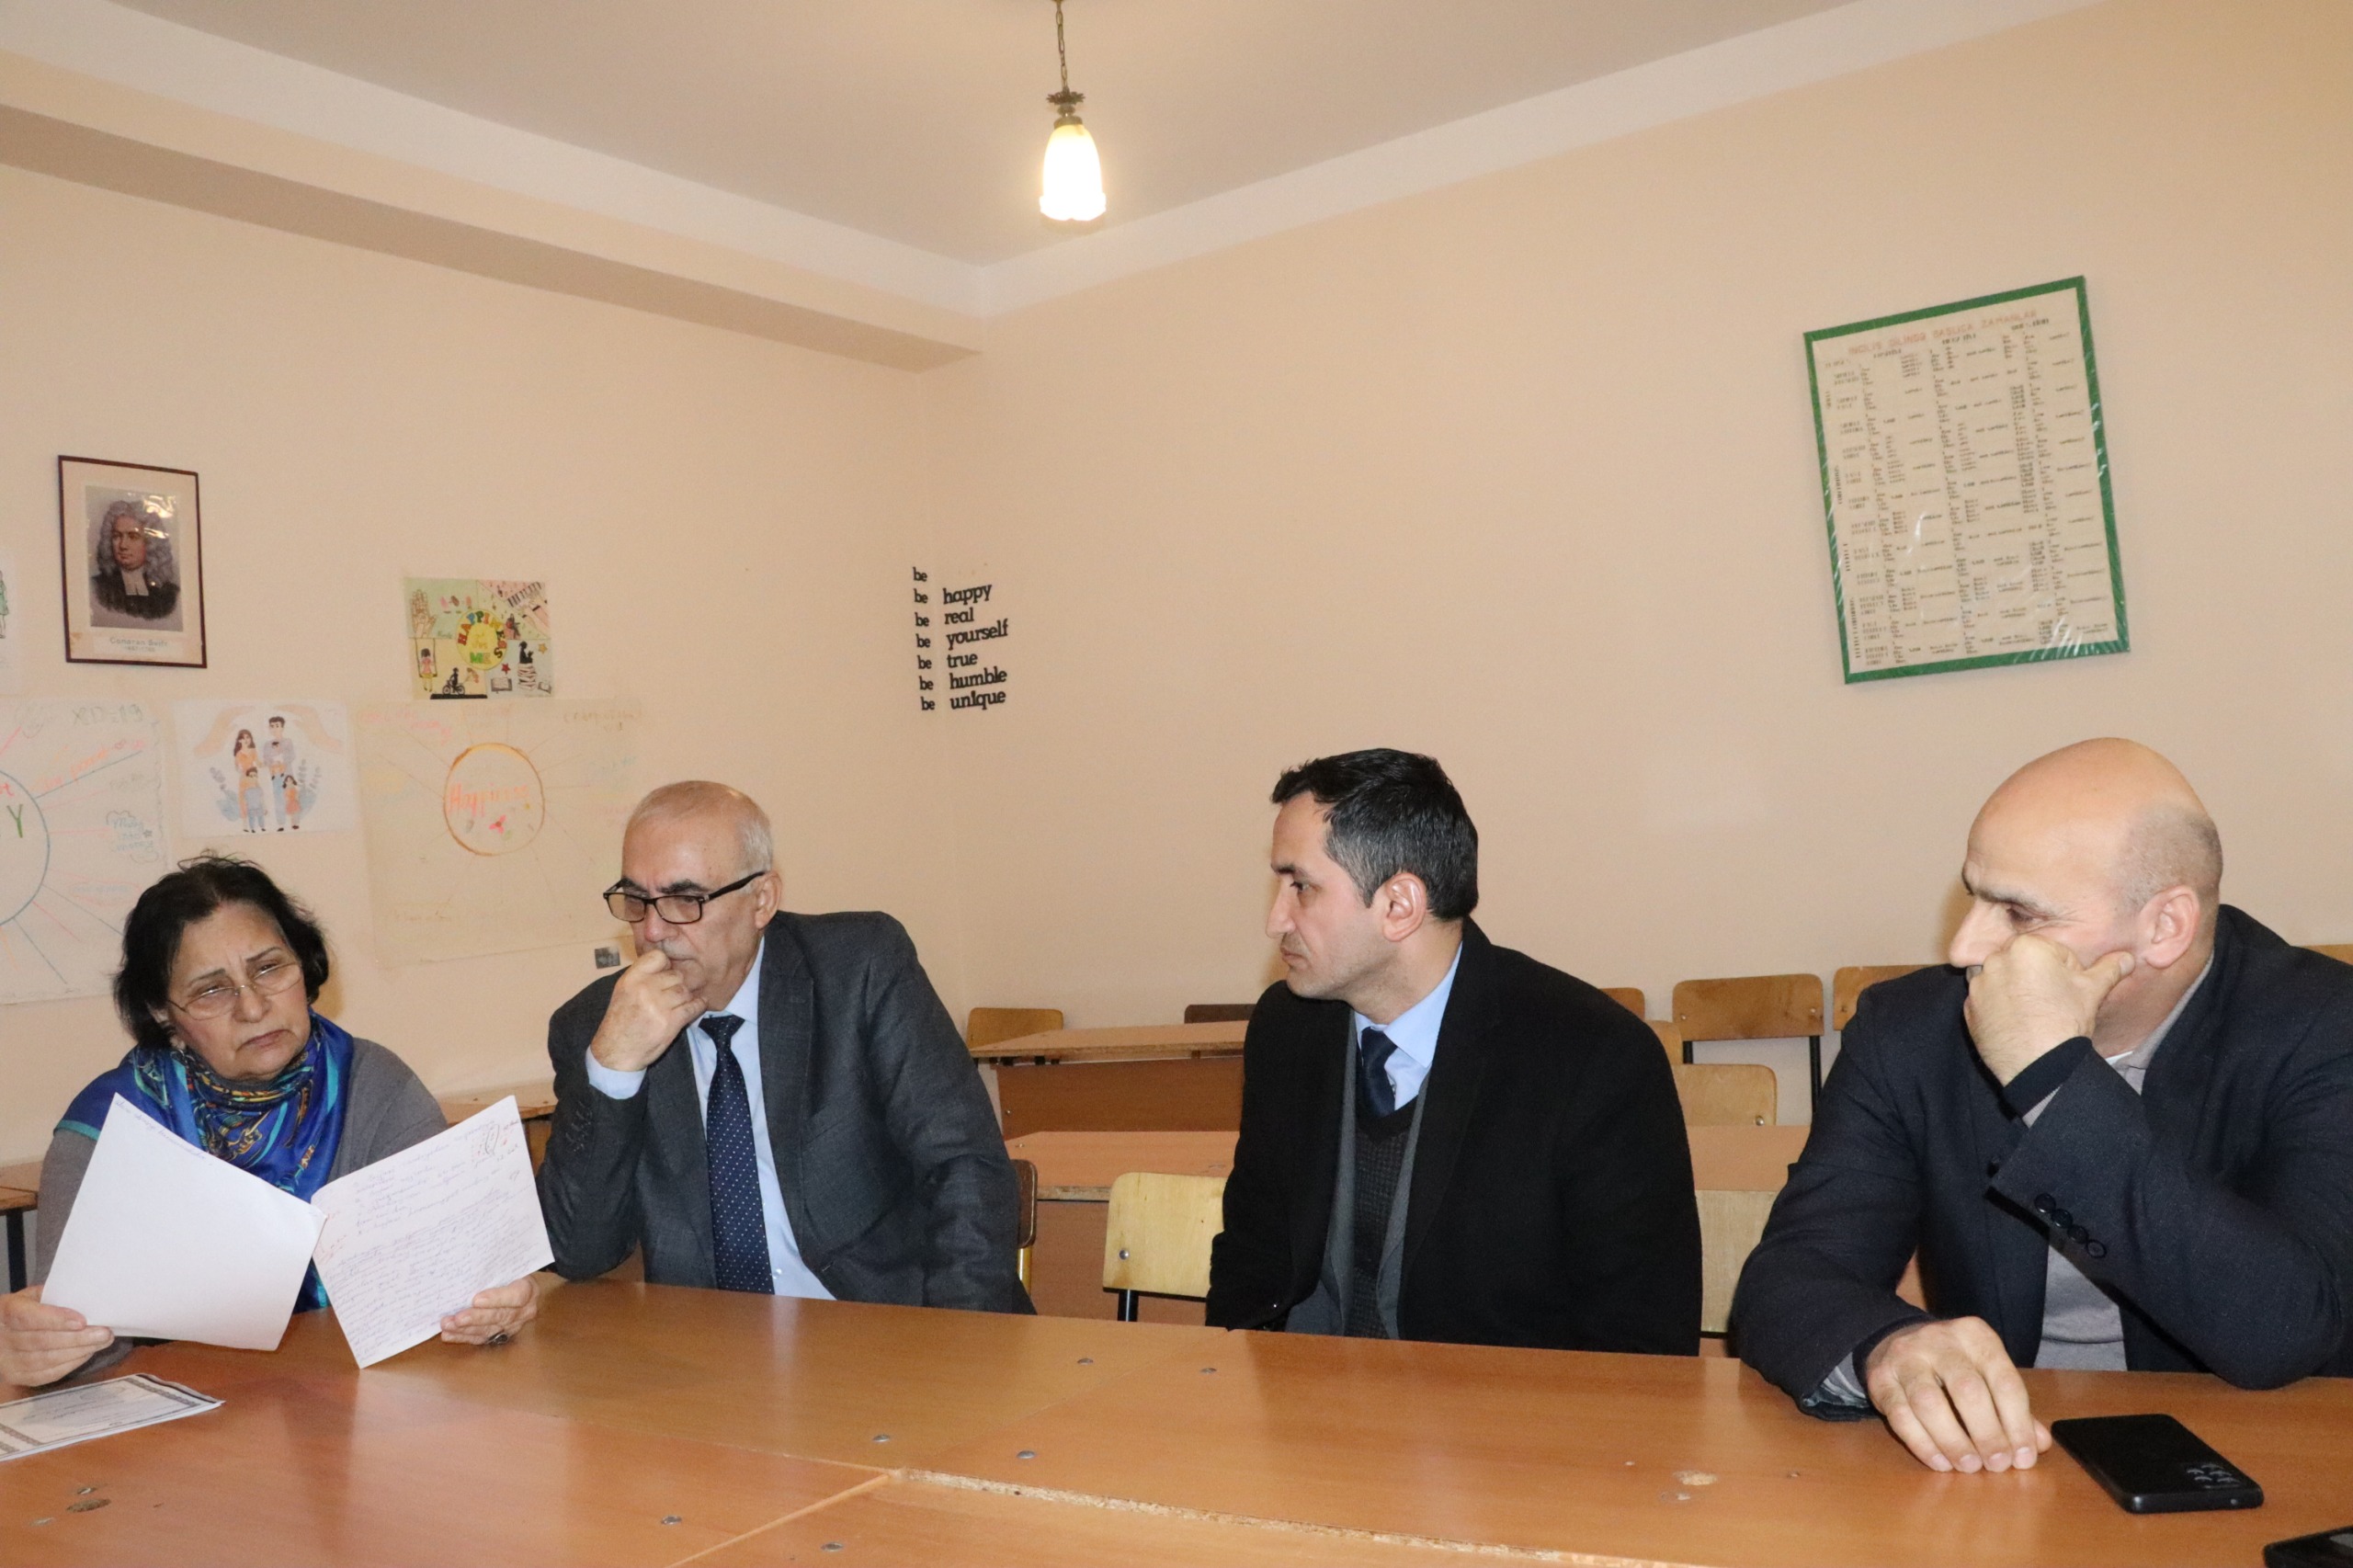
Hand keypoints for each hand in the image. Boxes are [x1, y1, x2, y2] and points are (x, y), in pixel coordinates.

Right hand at [0, 1285, 113, 1388]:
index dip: (55, 1319)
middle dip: (76, 1338)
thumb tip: (89, 1301)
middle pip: (40, 1342)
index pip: (27, 1316)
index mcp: (4, 1310)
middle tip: (104, 1333)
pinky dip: (70, 1364)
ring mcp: (6, 1360)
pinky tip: (87, 1353)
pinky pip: (45, 1374)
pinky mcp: (15, 1376)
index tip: (82, 1321)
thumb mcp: (35, 1295)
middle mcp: (1, 1338)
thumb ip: (55, 1296)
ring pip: (44, 1360)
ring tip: (101, 1342)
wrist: (5, 1332)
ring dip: (78, 1352)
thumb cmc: (27, 1309)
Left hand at [439, 1273, 542, 1344]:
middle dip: (476, 1318)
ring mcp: (513, 1325)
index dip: (497, 1299)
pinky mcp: (500, 1335)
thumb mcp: (509, 1265)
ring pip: (489, 1330)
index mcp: (529, 1290)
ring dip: (466, 1330)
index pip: (516, 1296)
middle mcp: (524, 1311)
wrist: (520, 1286)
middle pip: (500, 1316)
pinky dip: (463, 1337)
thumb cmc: (510, 1272)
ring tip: (447, 1325)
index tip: (476, 1299)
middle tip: (457, 1318)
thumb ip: (494, 1268)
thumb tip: (471, 1255)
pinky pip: (481, 1338)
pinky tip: (448, 1335)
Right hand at [588, 950, 701, 1071]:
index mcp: (630, 979)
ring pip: (684, 991)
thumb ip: (642, 977)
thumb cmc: (620, 1021)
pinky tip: (698, 1004)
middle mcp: (644, 989)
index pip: (657, 957)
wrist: (616, 1052)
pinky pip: (693, 1006)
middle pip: (675, 975)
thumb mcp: (623, 992)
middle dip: (676, 984)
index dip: (665, 964)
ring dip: (685, 997)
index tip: (665, 973)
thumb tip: (667, 964)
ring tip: (678, 1004)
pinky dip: (698, 1005)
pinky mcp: (670, 1022)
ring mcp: (658, 1005)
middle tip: (671, 995)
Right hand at [1865, 1317, 2051, 1472]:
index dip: (2017, 1423)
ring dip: (1954, 1442)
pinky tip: (1942, 1463)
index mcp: (1975, 1336)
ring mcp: (1905, 1357)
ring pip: (1929, 1403)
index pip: (2003, 1380)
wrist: (1897, 1342)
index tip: (2024, 1457)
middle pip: (1967, 1390)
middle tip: (1997, 1465)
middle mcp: (1939, 1340)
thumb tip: (2038, 1444)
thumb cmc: (1954, 1366)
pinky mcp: (1880, 1378)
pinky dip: (1924, 1445)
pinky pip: (1901, 1417)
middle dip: (1987, 1434)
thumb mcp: (1987, 1374)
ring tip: (1970, 1467)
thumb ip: (2014, 1408)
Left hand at [1964, 933, 2132, 1084]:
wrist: (2041, 1065)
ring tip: (2033, 1013)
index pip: (2049, 950)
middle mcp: (1995, 960)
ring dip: (2013, 990)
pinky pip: (1986, 1001)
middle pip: (2021, 962)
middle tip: (2051, 1001)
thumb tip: (2128, 957)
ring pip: (2001, 979)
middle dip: (2035, 976)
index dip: (2063, 970)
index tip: (2067, 989)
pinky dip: (1998, 1009)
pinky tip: (2015, 1023)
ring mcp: (1978, 985)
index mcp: (2025, 947)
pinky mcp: (1968, 1009)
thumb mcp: (2094, 990)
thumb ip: (2110, 968)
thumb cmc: (2067, 1021)